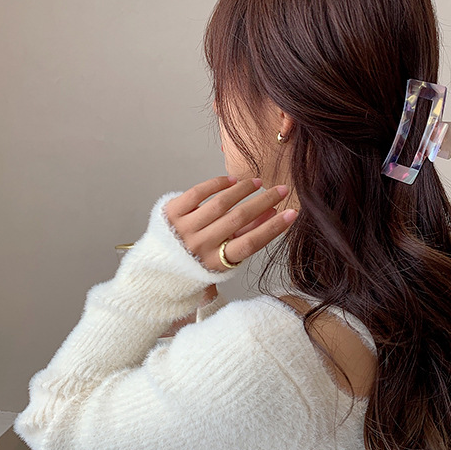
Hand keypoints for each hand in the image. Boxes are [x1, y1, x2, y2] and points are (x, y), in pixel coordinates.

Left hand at [164, 176, 297, 272]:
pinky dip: (217, 184)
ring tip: (256, 183)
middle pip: (238, 219)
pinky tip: (231, 181)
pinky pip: (198, 193)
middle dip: (264, 202)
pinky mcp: (172, 213)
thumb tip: (273, 214)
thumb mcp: (224, 260)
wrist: (159, 268)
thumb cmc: (197, 264)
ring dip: (243, 190)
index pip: (250, 243)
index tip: (291, 213)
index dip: (273, 228)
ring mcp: (184, 228)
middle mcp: (199, 246)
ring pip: (220, 203)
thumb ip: (247, 237)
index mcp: (215, 263)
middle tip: (280, 190)